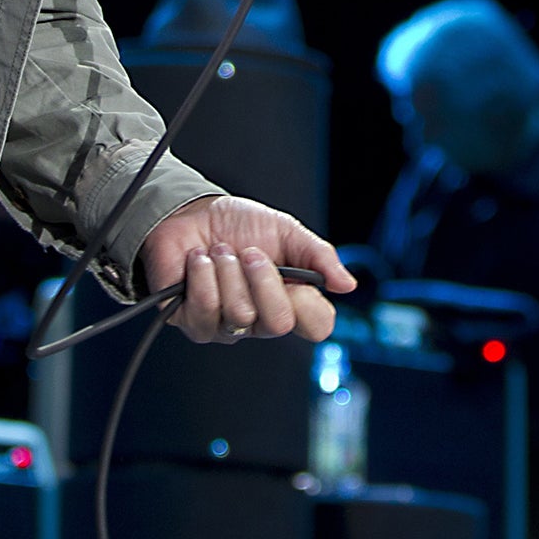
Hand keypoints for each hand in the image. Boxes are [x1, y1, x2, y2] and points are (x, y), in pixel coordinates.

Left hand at [140, 194, 354, 343]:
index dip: (308, 302)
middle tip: (248, 253)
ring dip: (227, 269)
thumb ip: (318, 256)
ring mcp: (226, 326)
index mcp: (289, 300)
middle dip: (262, 278)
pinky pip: (205, 307)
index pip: (318, 326)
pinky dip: (202, 273)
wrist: (191, 212)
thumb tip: (347, 284)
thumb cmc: (238, 225)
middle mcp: (259, 320)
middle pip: (278, 323)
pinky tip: (198, 260)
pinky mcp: (193, 322)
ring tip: (219, 252)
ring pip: (239, 313)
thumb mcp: (285, 230)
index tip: (294, 273)